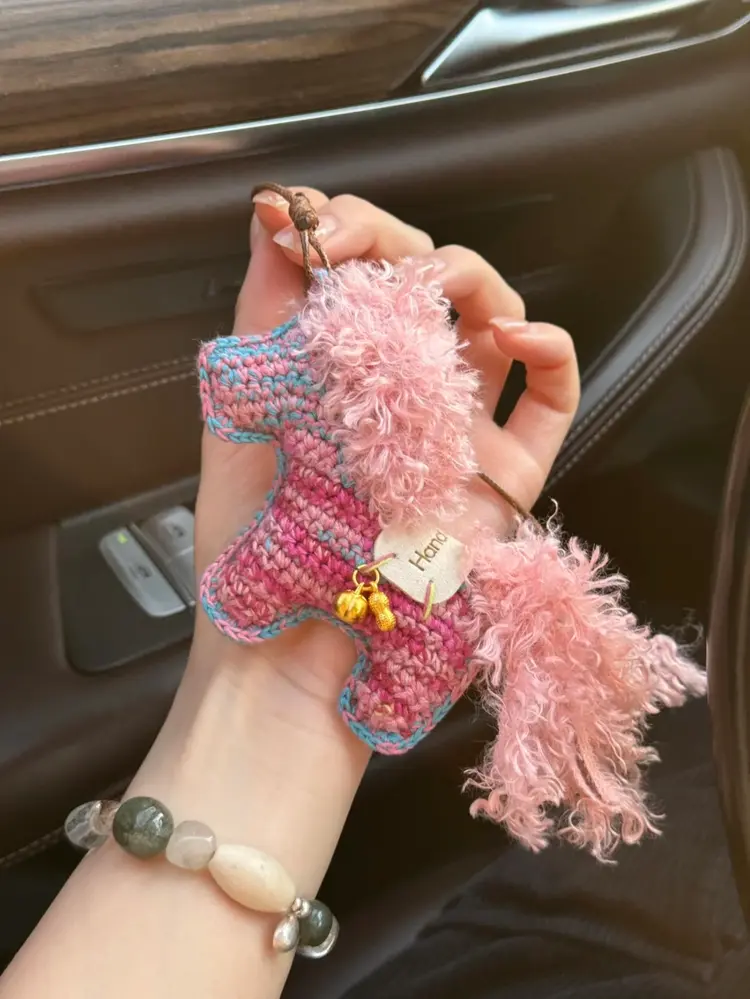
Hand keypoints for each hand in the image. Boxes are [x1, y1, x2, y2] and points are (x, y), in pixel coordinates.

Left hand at [192, 187, 579, 709]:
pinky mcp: (506, 476)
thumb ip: (261, 317)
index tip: (311, 230)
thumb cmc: (255, 549)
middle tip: (366, 255)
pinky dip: (553, 352)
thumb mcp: (240, 417)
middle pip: (432, 287)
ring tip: (443, 288)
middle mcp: (402, 394)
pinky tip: (519, 336)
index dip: (348, 231)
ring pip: (498, 326)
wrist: (292, 657)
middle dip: (405, 246)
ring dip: (480, 282)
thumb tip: (273, 215)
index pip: (362, 275)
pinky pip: (551, 400)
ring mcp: (458, 432)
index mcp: (340, 374)